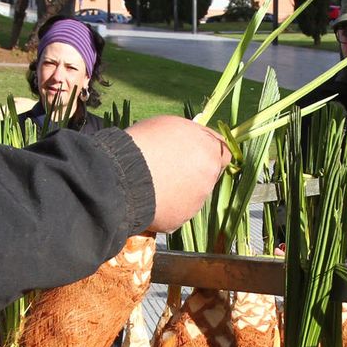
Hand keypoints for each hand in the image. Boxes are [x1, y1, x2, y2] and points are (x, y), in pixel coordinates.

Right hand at [124, 115, 228, 232]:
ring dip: (179, 192)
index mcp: (209, 152)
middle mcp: (208, 179)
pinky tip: (149, 199)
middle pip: (207, 176)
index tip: (195, 154)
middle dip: (193, 174)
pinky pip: (175, 212)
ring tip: (154, 185)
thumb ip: (191, 136)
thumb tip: (194, 142)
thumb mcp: (171, 125)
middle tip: (168, 169)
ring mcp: (195, 202)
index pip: (223, 154)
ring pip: (191, 196)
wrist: (122, 176)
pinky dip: (166, 208)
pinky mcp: (180, 220)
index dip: (208, 154)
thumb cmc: (145, 143)